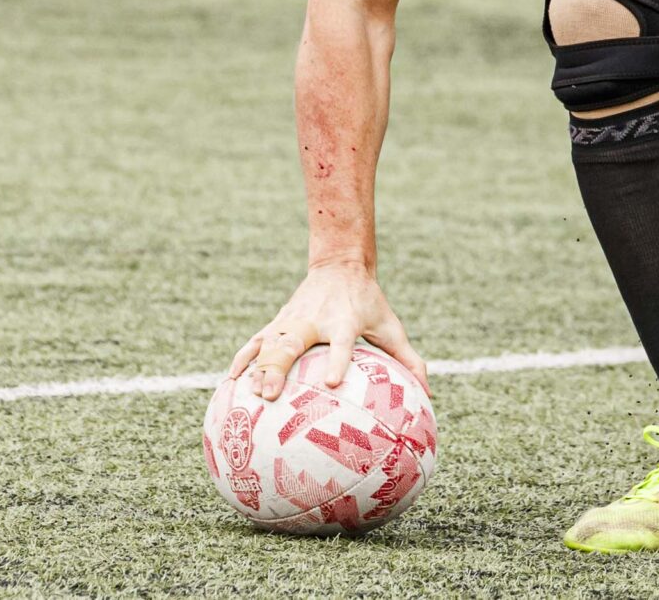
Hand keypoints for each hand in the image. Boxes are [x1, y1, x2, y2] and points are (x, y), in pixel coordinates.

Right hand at [229, 263, 425, 401]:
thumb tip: (428, 394)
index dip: (338, 361)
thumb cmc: (369, 303)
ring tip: (246, 393)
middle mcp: (314, 320)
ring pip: (267, 342)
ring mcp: (292, 319)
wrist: (340, 264)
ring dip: (255, 367)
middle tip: (270, 395)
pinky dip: (241, 360)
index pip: (342, 343)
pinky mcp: (278, 322)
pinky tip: (229, 384)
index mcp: (344, 322)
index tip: (332, 383)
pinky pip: (255, 343)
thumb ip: (408, 359)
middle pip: (292, 344)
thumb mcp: (390, 326)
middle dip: (278, 368)